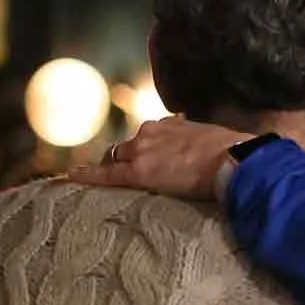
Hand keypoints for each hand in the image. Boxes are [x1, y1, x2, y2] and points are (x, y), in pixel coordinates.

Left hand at [65, 116, 256, 198]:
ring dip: (111, 168)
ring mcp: (142, 151)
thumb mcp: (217, 139)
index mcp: (172, 124)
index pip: (150, 135)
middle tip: (120, 172)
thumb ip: (204, 142)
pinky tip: (71, 177)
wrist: (233, 161)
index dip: (145, 146)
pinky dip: (87, 175)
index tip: (144, 152)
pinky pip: (106, 175)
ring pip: (116, 159)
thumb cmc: (234, 152)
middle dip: (124, 157)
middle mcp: (152, 132)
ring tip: (99, 181)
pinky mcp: (137, 173)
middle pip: (128, 146)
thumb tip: (215, 144)